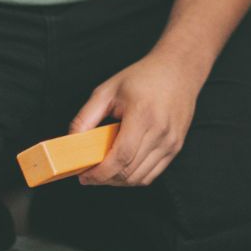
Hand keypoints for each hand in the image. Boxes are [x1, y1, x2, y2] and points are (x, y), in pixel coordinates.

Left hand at [68, 49, 204, 186]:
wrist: (179, 69)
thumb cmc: (144, 76)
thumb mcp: (109, 89)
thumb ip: (87, 115)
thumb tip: (72, 140)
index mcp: (142, 115)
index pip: (120, 157)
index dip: (100, 173)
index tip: (84, 176)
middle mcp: (160, 131)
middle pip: (129, 172)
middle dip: (105, 179)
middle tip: (90, 175)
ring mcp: (171, 141)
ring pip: (140, 178)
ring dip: (119, 181)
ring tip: (105, 172)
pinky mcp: (176, 146)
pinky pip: (152, 174)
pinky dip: (134, 178)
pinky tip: (122, 168)